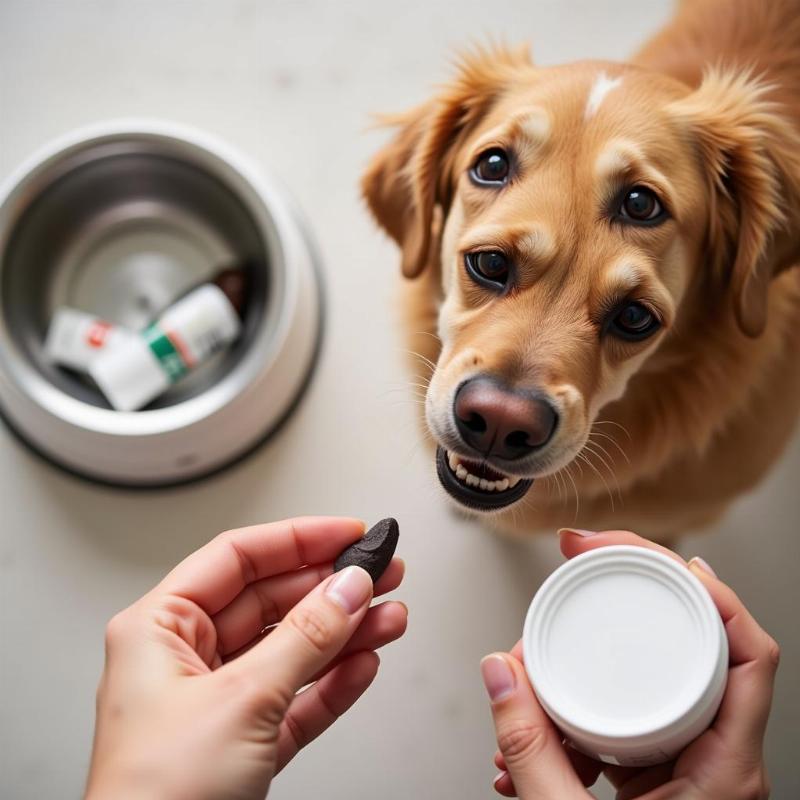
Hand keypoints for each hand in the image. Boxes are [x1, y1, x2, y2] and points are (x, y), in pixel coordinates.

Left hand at [85, 517, 406, 799]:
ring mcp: (217, 701)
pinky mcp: (243, 742)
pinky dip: (333, 681)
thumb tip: (348, 587)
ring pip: (291, 649)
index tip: (348, 534)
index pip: (237, 559)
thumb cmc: (156, 799)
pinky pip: (297, 697)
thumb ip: (304, 638)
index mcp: (159, 630)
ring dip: (344, 633)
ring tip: (389, 615)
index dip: (298, 540)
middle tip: (381, 573)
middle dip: (331, 588)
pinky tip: (364, 663)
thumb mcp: (242, 700)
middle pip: (272, 601)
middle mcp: (185, 659)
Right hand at [482, 530, 777, 799]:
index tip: (666, 557)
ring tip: (547, 640)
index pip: (748, 655)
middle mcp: (717, 762)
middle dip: (635, 599)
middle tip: (591, 559)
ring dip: (598, 653)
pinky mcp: (658, 778)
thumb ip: (529, 748)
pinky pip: (629, 716)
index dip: (714, 592)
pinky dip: (581, 703)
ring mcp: (689, 768)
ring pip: (659, 678)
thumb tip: (499, 671)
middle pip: (696, 647)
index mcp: (724, 773)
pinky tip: (539, 714)